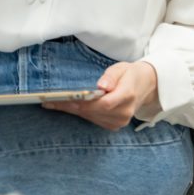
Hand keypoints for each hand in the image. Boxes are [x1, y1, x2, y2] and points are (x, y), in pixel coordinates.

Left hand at [42, 61, 157, 131]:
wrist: (145, 87)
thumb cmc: (130, 75)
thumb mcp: (122, 68)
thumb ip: (111, 76)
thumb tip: (102, 85)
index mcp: (127, 96)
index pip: (102, 103)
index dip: (82, 102)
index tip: (64, 98)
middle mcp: (124, 112)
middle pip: (92, 112)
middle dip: (69, 106)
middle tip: (48, 101)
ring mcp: (120, 121)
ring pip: (90, 117)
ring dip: (71, 110)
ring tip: (52, 103)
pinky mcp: (114, 125)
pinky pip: (93, 120)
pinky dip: (80, 113)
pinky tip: (67, 107)